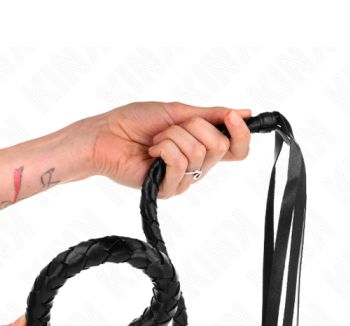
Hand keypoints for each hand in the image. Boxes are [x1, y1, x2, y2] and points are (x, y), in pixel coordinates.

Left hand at [87, 101, 252, 198]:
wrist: (105, 135)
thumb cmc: (134, 122)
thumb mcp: (178, 111)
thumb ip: (211, 115)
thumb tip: (244, 113)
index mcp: (201, 147)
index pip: (236, 150)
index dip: (241, 134)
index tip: (232, 117)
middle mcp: (195, 166)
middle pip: (219, 147)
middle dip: (194, 127)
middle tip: (170, 128)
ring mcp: (181, 179)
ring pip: (198, 153)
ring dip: (173, 136)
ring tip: (155, 140)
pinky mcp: (166, 189)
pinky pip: (180, 165)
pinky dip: (166, 149)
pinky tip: (151, 151)